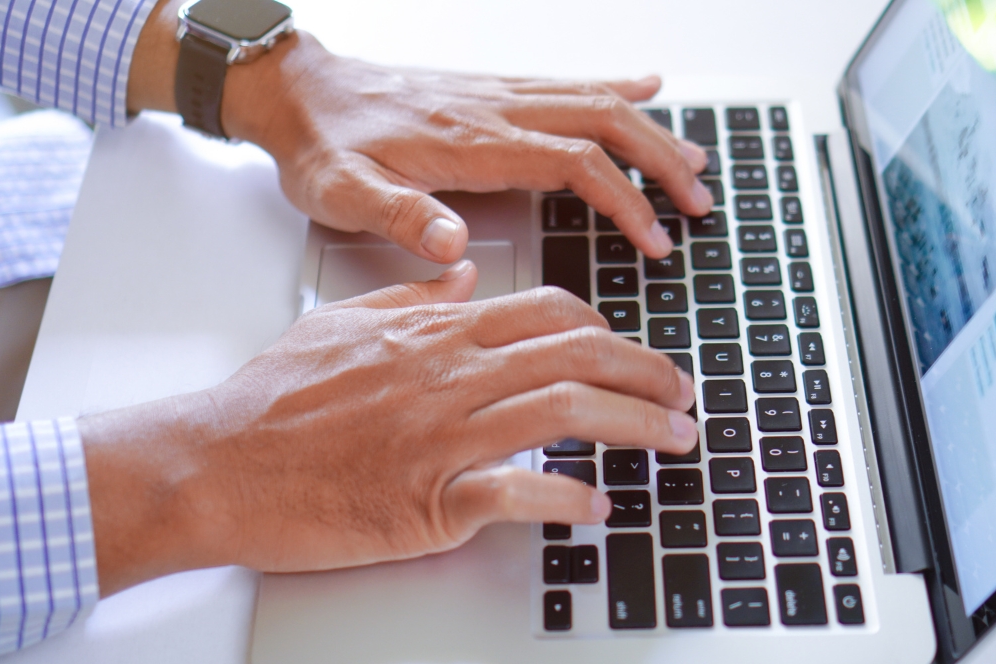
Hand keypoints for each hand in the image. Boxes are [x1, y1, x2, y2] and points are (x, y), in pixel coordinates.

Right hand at [80, 262, 697, 594]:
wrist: (218, 462)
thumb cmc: (273, 399)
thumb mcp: (343, 321)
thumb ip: (410, 296)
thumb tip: (462, 276)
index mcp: (435, 331)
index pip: (549, 314)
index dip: (608, 333)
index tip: (632, 353)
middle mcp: (451, 374)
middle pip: (577, 359)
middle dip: (646, 375)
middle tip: (683, 396)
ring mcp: (444, 435)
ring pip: (565, 414)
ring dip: (634, 427)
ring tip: (674, 439)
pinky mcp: (429, 499)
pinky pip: (517, 495)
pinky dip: (565, 499)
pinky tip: (596, 505)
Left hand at [126, 1, 711, 263]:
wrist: (295, 92)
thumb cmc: (322, 148)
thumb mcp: (343, 195)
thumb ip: (399, 218)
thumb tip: (453, 249)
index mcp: (472, 143)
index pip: (575, 165)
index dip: (625, 203)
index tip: (656, 241)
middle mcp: (495, 110)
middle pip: (605, 122)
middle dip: (661, 162)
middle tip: (700, 202)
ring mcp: (497, 94)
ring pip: (596, 99)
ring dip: (651, 129)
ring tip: (694, 161)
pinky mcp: (491, 90)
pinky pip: (566, 82)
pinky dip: (615, 84)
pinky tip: (646, 82)